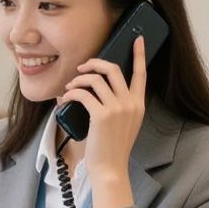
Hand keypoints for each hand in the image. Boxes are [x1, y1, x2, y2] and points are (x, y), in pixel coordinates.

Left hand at [60, 35, 146, 183]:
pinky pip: (83, 94)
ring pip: (96, 79)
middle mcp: (130, 104)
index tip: (137, 39)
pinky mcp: (101, 115)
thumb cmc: (112, 147)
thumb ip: (120, 105)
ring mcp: (117, 109)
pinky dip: (72, 93)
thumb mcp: (125, 124)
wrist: (110, 168)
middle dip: (95, 63)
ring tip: (70, 86)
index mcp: (138, 105)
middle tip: (82, 68)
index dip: (139, 54)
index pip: (141, 74)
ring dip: (79, 79)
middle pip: (113, 69)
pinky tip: (66, 97)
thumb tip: (98, 88)